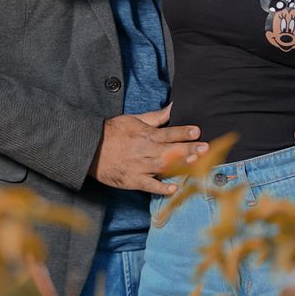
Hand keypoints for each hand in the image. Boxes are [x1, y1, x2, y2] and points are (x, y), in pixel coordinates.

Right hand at [90, 106, 208, 195]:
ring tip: (196, 164)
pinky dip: (161, 187)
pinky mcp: (132, 180)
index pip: (167, 132)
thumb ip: (155, 117)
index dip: (182, 132)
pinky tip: (174, 188)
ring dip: (180, 165)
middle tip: (205, 149)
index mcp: (144, 134)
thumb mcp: (133, 119)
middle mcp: (144, 150)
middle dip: (188, 149)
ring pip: (163, 166)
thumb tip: (173, 107)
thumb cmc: (113, 132)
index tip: (197, 131)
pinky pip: (149, 185)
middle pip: (170, 150)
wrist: (89, 148)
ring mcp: (139, 166)